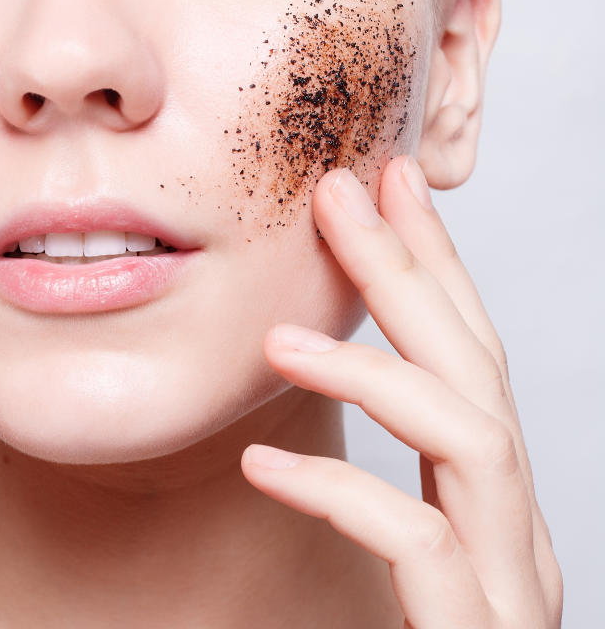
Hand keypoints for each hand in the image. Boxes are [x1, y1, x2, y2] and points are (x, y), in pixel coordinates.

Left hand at [241, 157, 562, 627]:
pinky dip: (342, 492)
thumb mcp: (400, 567)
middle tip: (343, 190)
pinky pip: (417, 546)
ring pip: (470, 442)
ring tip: (280, 338)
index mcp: (490, 507)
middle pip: (477, 372)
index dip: (432, 267)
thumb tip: (298, 428)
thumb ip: (374, 501)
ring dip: (378, 371)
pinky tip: (263, 465)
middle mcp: (513, 532)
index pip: (467, 360)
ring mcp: (506, 585)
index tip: (385, 190)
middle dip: (412, 273)